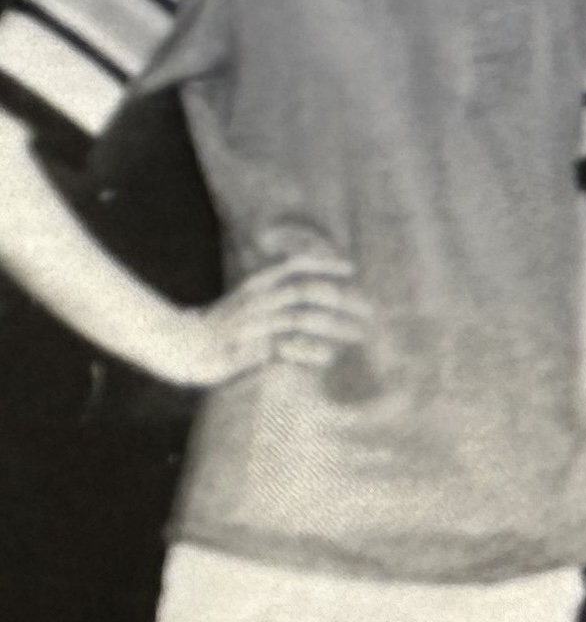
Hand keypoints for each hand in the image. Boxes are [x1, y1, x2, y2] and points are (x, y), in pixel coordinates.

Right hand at [158, 247, 368, 388]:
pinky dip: (309, 351)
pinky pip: (285, 347)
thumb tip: (314, 295)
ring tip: (360, 335)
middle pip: (306, 291)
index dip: (323, 263)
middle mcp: (257, 300)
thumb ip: (276, 295)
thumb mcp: (247, 302)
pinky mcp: (248, 348)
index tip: (353, 268)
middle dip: (343, 299)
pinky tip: (329, 358)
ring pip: (301, 318)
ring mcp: (253, 324)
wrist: (178, 345)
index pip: (293, 266)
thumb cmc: (220, 326)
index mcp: (256, 285)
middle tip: (370, 312)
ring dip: (335, 326)